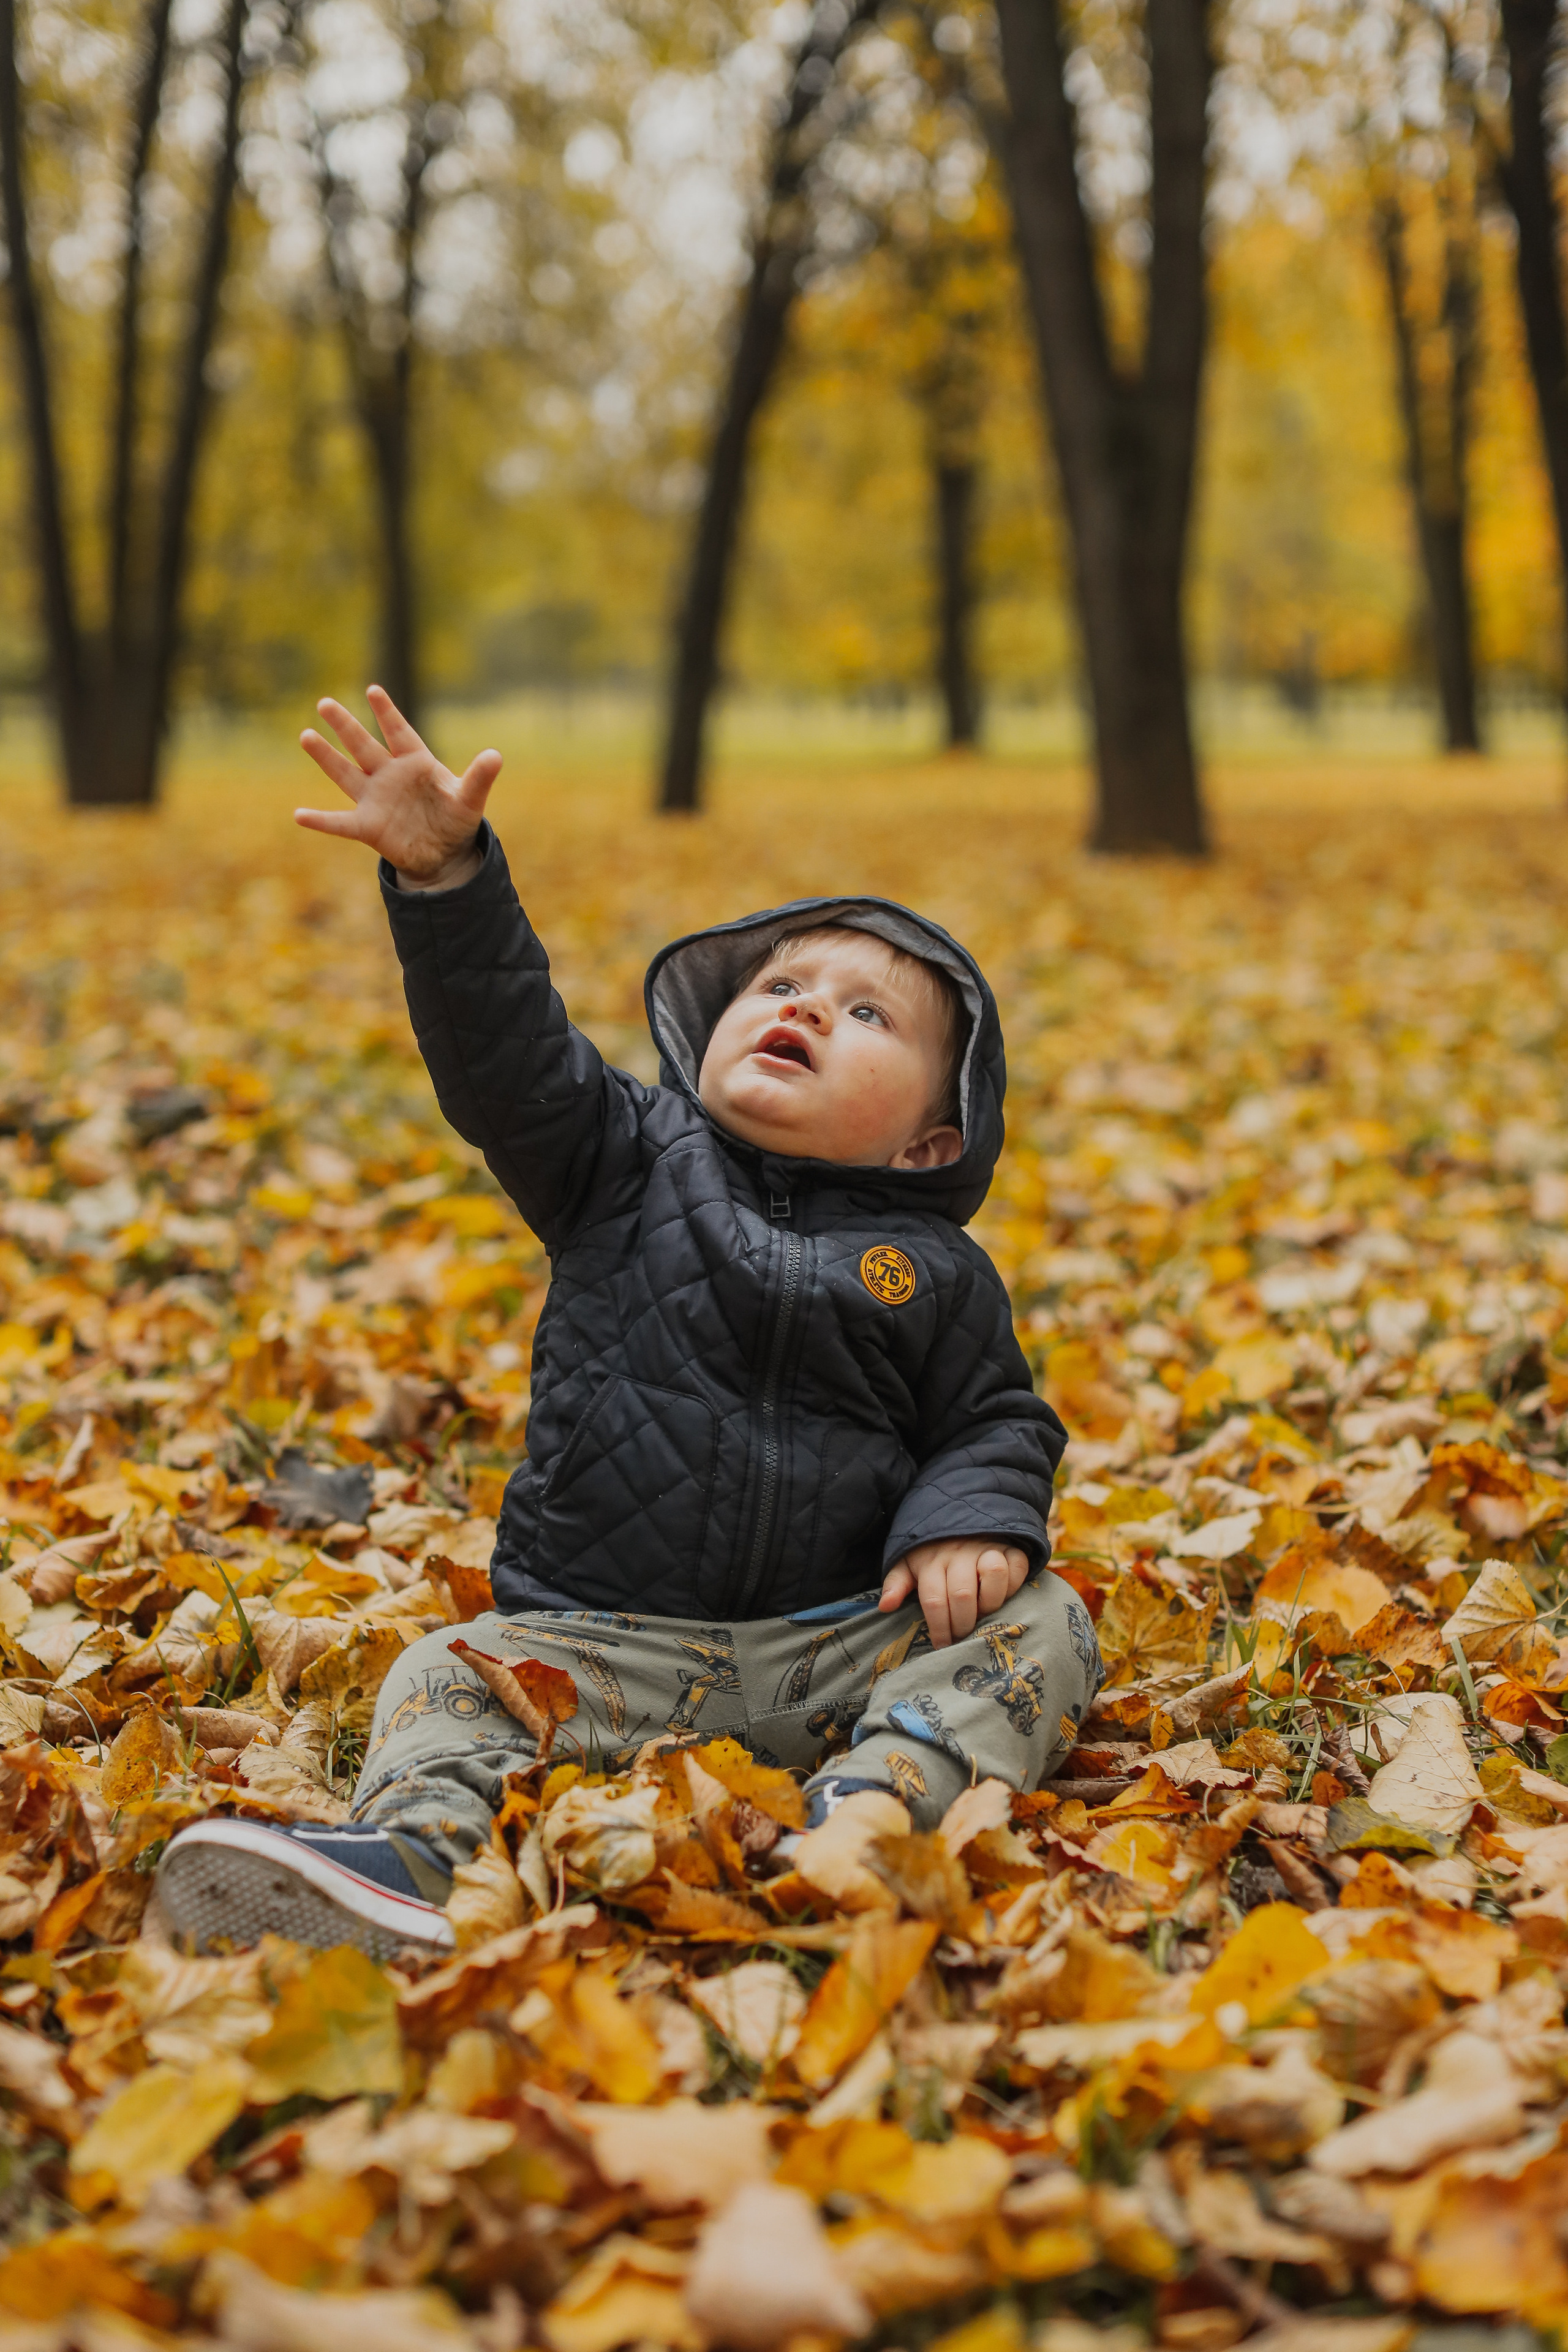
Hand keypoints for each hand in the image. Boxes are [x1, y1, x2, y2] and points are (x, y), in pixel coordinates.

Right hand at [295, 684, 499, 888]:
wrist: (444, 853)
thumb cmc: (455, 818)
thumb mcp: (470, 799)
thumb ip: (479, 777)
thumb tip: (496, 755)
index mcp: (415, 762)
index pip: (399, 732)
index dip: (387, 712)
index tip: (373, 690)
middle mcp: (389, 775)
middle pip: (364, 746)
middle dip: (346, 726)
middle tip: (324, 703)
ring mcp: (375, 799)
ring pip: (346, 774)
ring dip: (326, 757)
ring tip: (305, 735)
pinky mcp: (368, 827)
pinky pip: (340, 823)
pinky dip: (321, 821)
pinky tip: (299, 815)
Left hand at [879, 1537, 1030, 1647]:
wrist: (957, 1516)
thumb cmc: (930, 1550)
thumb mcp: (908, 1564)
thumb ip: (896, 1583)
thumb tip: (885, 1606)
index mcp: (931, 1560)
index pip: (934, 1600)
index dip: (939, 1628)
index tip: (942, 1645)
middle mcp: (958, 1552)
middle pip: (963, 1593)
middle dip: (963, 1623)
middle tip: (962, 1636)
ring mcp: (986, 1546)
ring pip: (993, 1573)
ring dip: (990, 1602)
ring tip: (983, 1615)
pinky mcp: (1009, 1545)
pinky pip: (1017, 1565)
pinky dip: (1013, 1585)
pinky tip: (1002, 1596)